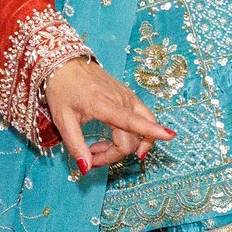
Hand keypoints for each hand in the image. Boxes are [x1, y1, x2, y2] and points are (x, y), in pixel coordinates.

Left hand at [43, 57, 172, 177]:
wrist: (65, 64)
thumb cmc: (62, 90)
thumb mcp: (63, 119)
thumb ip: (76, 145)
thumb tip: (86, 168)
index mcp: (104, 104)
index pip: (132, 121)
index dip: (152, 130)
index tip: (170, 135)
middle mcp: (122, 100)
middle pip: (131, 140)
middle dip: (112, 155)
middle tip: (90, 156)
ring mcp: (129, 98)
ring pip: (140, 131)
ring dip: (124, 147)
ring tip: (100, 148)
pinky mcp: (130, 97)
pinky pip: (141, 120)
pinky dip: (132, 135)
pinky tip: (114, 139)